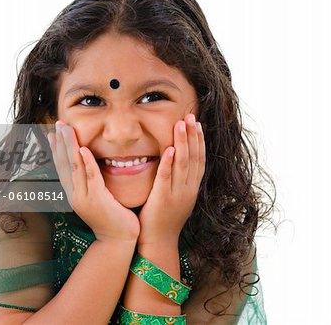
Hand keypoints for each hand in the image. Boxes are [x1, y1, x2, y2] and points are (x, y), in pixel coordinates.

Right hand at [47, 120, 139, 242]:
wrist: (118, 240)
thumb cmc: (112, 218)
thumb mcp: (98, 199)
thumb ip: (92, 183)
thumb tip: (91, 167)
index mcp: (74, 194)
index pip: (62, 167)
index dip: (57, 149)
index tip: (53, 133)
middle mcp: (75, 194)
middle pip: (64, 164)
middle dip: (60, 142)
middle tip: (57, 124)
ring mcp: (85, 197)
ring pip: (74, 167)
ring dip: (69, 146)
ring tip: (65, 129)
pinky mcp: (98, 199)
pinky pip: (91, 177)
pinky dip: (86, 162)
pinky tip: (82, 149)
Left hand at [137, 114, 205, 244]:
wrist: (159, 243)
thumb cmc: (164, 219)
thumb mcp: (176, 197)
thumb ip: (177, 180)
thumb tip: (175, 161)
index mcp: (191, 188)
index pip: (199, 160)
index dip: (199, 140)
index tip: (197, 123)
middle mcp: (188, 189)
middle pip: (195, 158)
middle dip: (193, 135)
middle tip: (191, 116)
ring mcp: (177, 194)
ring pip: (184, 164)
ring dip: (184, 142)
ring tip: (182, 124)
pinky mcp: (163, 199)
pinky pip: (168, 178)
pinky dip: (170, 163)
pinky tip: (171, 149)